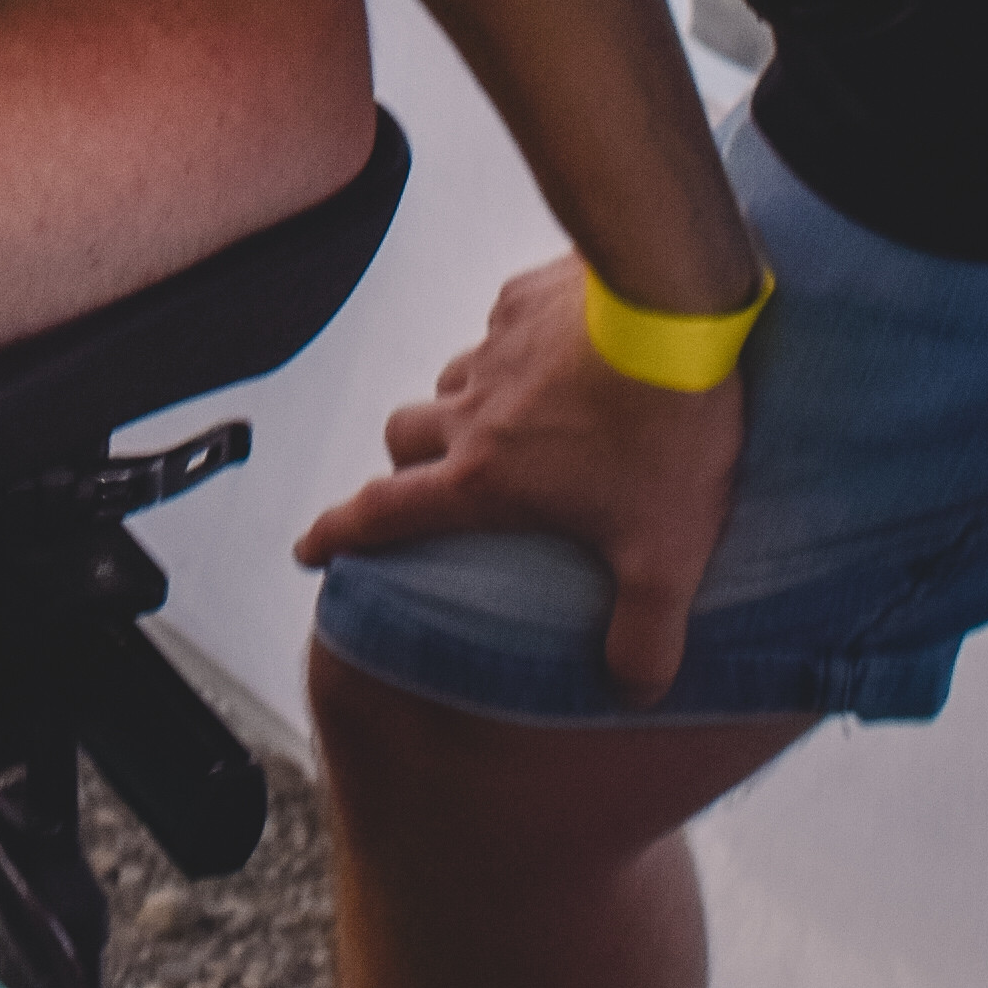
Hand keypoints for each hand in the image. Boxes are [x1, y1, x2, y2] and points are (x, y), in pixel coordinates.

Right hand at [292, 251, 739, 701]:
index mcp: (485, 477)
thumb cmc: (666, 426)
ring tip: (520, 423)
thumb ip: (646, 633)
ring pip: (450, 381)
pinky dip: (515, 350)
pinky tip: (564, 358)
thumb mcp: (668, 552)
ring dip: (465, 407)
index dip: (337, 534)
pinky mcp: (526, 299)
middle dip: (407, 464)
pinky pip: (500, 328)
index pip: (383, 513)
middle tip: (438, 484)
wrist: (678, 303)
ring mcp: (495, 347)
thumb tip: (634, 688)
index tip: (309, 547)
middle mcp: (473, 411)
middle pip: (402, 436)